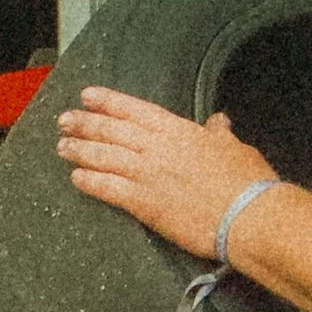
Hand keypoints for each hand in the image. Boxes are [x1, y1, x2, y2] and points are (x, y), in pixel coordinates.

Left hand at [54, 87, 273, 258]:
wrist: (248, 215)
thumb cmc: (247, 181)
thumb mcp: (234, 147)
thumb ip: (219, 133)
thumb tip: (218, 122)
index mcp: (178, 130)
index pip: (134, 109)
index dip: (108, 101)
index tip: (88, 96)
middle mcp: (157, 148)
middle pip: (112, 131)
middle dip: (85, 123)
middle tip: (65, 120)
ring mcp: (148, 175)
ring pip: (104, 157)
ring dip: (81, 151)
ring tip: (63, 146)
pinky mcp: (144, 203)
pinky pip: (108, 189)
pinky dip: (90, 183)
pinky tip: (76, 178)